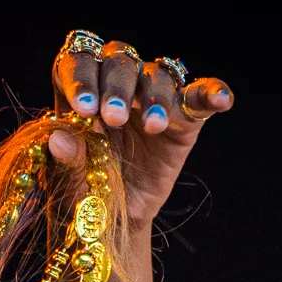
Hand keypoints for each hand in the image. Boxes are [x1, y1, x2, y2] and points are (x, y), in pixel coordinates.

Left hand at [49, 34, 232, 222]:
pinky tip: (221, 100)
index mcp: (80, 93)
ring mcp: (151, 99)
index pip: (78, 61)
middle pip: (119, 61)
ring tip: (153, 126)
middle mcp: (116, 86)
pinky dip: (212, 93)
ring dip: (155, 96)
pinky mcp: (184, 118)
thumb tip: (59, 139)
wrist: (111, 221)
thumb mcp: (68, 183)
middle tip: (113, 118)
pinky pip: (199, 96)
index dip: (80, 76)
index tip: (84, 107)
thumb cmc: (82, 194)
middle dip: (116, 87)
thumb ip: (66, 160)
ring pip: (156, 75)